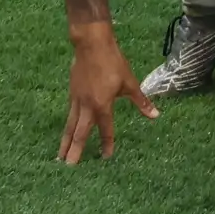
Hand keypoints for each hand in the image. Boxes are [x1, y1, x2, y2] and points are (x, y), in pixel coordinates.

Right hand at [59, 29, 154, 164]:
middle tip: (68, 168)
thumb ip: (141, 102)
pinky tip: (66, 132)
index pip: (106, 129)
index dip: (107, 144)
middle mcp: (86, 106)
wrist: (91, 45)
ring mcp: (76, 101)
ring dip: (65, 142)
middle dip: (74, 151)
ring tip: (59, 157)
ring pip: (69, 126)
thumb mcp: (130, 83)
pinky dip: (67, 127)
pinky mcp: (71, 94)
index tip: (106, 158)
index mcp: (102, 105)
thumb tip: (155, 115)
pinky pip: (69, 116)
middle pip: (79, 133)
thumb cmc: (113, 63)